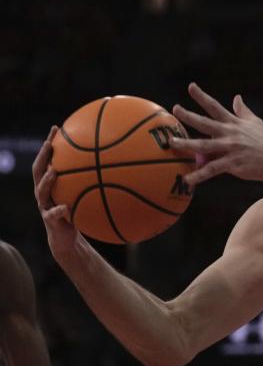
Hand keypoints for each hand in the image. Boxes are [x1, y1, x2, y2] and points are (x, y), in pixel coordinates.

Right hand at [33, 125, 85, 262]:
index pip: (47, 159)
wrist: (67, 237)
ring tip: (53, 171)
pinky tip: (66, 207)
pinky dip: (59, 210)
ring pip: (41, 191)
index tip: (56, 128)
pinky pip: (54, 214)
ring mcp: (45, 206)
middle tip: (49, 144)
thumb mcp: (87, 193)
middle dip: (42, 156)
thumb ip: (95, 179)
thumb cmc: (80, 210)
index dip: (49, 144)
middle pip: (38, 171)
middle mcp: (45, 192)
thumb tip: (121, 161)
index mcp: (52, 183)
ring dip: (46, 181)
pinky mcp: (51, 221)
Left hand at [170, 83, 262, 186]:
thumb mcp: (255, 122)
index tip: (191, 86)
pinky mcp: (232, 164)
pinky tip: (187, 180)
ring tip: (172, 143)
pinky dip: (199, 175)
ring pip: (203, 145)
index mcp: (234, 123)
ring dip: (186, 144)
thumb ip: (243, 110)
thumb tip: (236, 97)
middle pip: (205, 123)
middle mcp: (230, 133)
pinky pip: (212, 170)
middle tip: (175, 109)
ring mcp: (230, 148)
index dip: (202, 96)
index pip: (215, 106)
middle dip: (188, 115)